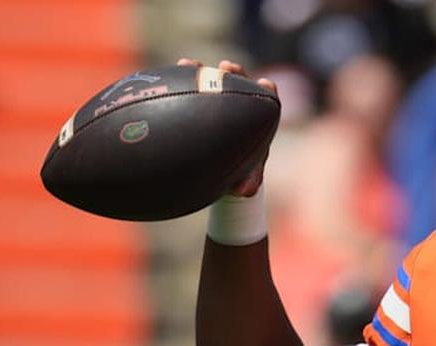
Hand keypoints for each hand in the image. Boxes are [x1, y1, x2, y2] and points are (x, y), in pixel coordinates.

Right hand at [176, 58, 277, 196]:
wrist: (216, 173)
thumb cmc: (236, 173)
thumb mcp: (242, 178)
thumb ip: (248, 181)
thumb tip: (245, 191)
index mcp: (257, 121)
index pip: (267, 100)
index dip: (267, 91)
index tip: (264, 83)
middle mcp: (239, 108)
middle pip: (241, 83)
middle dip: (235, 73)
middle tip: (226, 67)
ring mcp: (217, 103)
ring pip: (213, 82)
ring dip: (203, 72)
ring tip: (190, 65)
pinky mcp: (197, 105)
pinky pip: (189, 90)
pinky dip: (181, 81)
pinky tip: (168, 75)